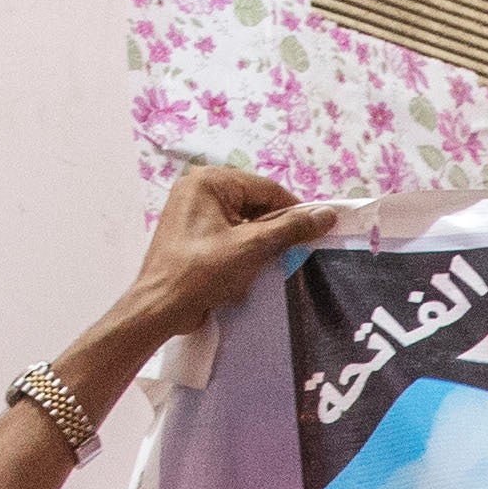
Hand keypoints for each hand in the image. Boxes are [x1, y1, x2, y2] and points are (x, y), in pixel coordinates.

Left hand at [102, 164, 331, 352]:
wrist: (160, 307)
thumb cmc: (201, 273)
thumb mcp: (252, 247)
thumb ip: (290, 228)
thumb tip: (327, 214)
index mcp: (209, 181)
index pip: (266, 188)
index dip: (294, 210)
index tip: (317, 231)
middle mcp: (197, 188)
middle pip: (254, 203)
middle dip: (273, 229)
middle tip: (292, 252)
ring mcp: (191, 210)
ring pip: (242, 220)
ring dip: (258, 242)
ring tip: (266, 263)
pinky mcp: (190, 232)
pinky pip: (228, 233)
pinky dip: (242, 249)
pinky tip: (246, 269)